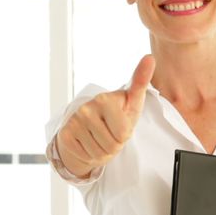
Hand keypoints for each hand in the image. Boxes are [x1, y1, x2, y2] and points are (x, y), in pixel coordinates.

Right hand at [56, 55, 154, 177]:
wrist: (89, 125)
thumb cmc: (116, 113)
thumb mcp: (132, 100)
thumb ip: (141, 80)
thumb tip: (150, 57)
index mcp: (105, 99)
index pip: (123, 134)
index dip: (125, 135)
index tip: (119, 124)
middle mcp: (87, 108)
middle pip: (112, 146)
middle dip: (114, 145)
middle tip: (109, 133)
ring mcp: (74, 122)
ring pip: (99, 154)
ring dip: (102, 151)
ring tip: (99, 139)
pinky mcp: (65, 135)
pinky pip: (86, 157)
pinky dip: (89, 155)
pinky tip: (87, 143)